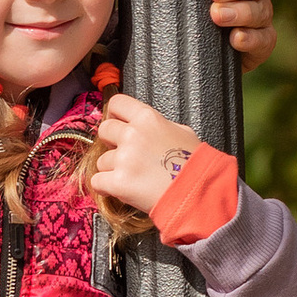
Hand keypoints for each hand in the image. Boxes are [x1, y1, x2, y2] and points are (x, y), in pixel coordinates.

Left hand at [86, 90, 209, 220]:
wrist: (199, 193)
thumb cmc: (196, 166)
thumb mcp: (184, 133)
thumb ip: (162, 125)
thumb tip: (155, 126)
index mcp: (148, 119)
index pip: (117, 103)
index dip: (114, 114)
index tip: (116, 123)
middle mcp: (133, 135)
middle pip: (104, 130)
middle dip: (111, 143)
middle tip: (124, 153)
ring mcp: (124, 159)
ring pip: (101, 160)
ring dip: (112, 170)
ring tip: (133, 177)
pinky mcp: (118, 182)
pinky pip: (97, 182)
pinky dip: (106, 188)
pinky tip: (120, 189)